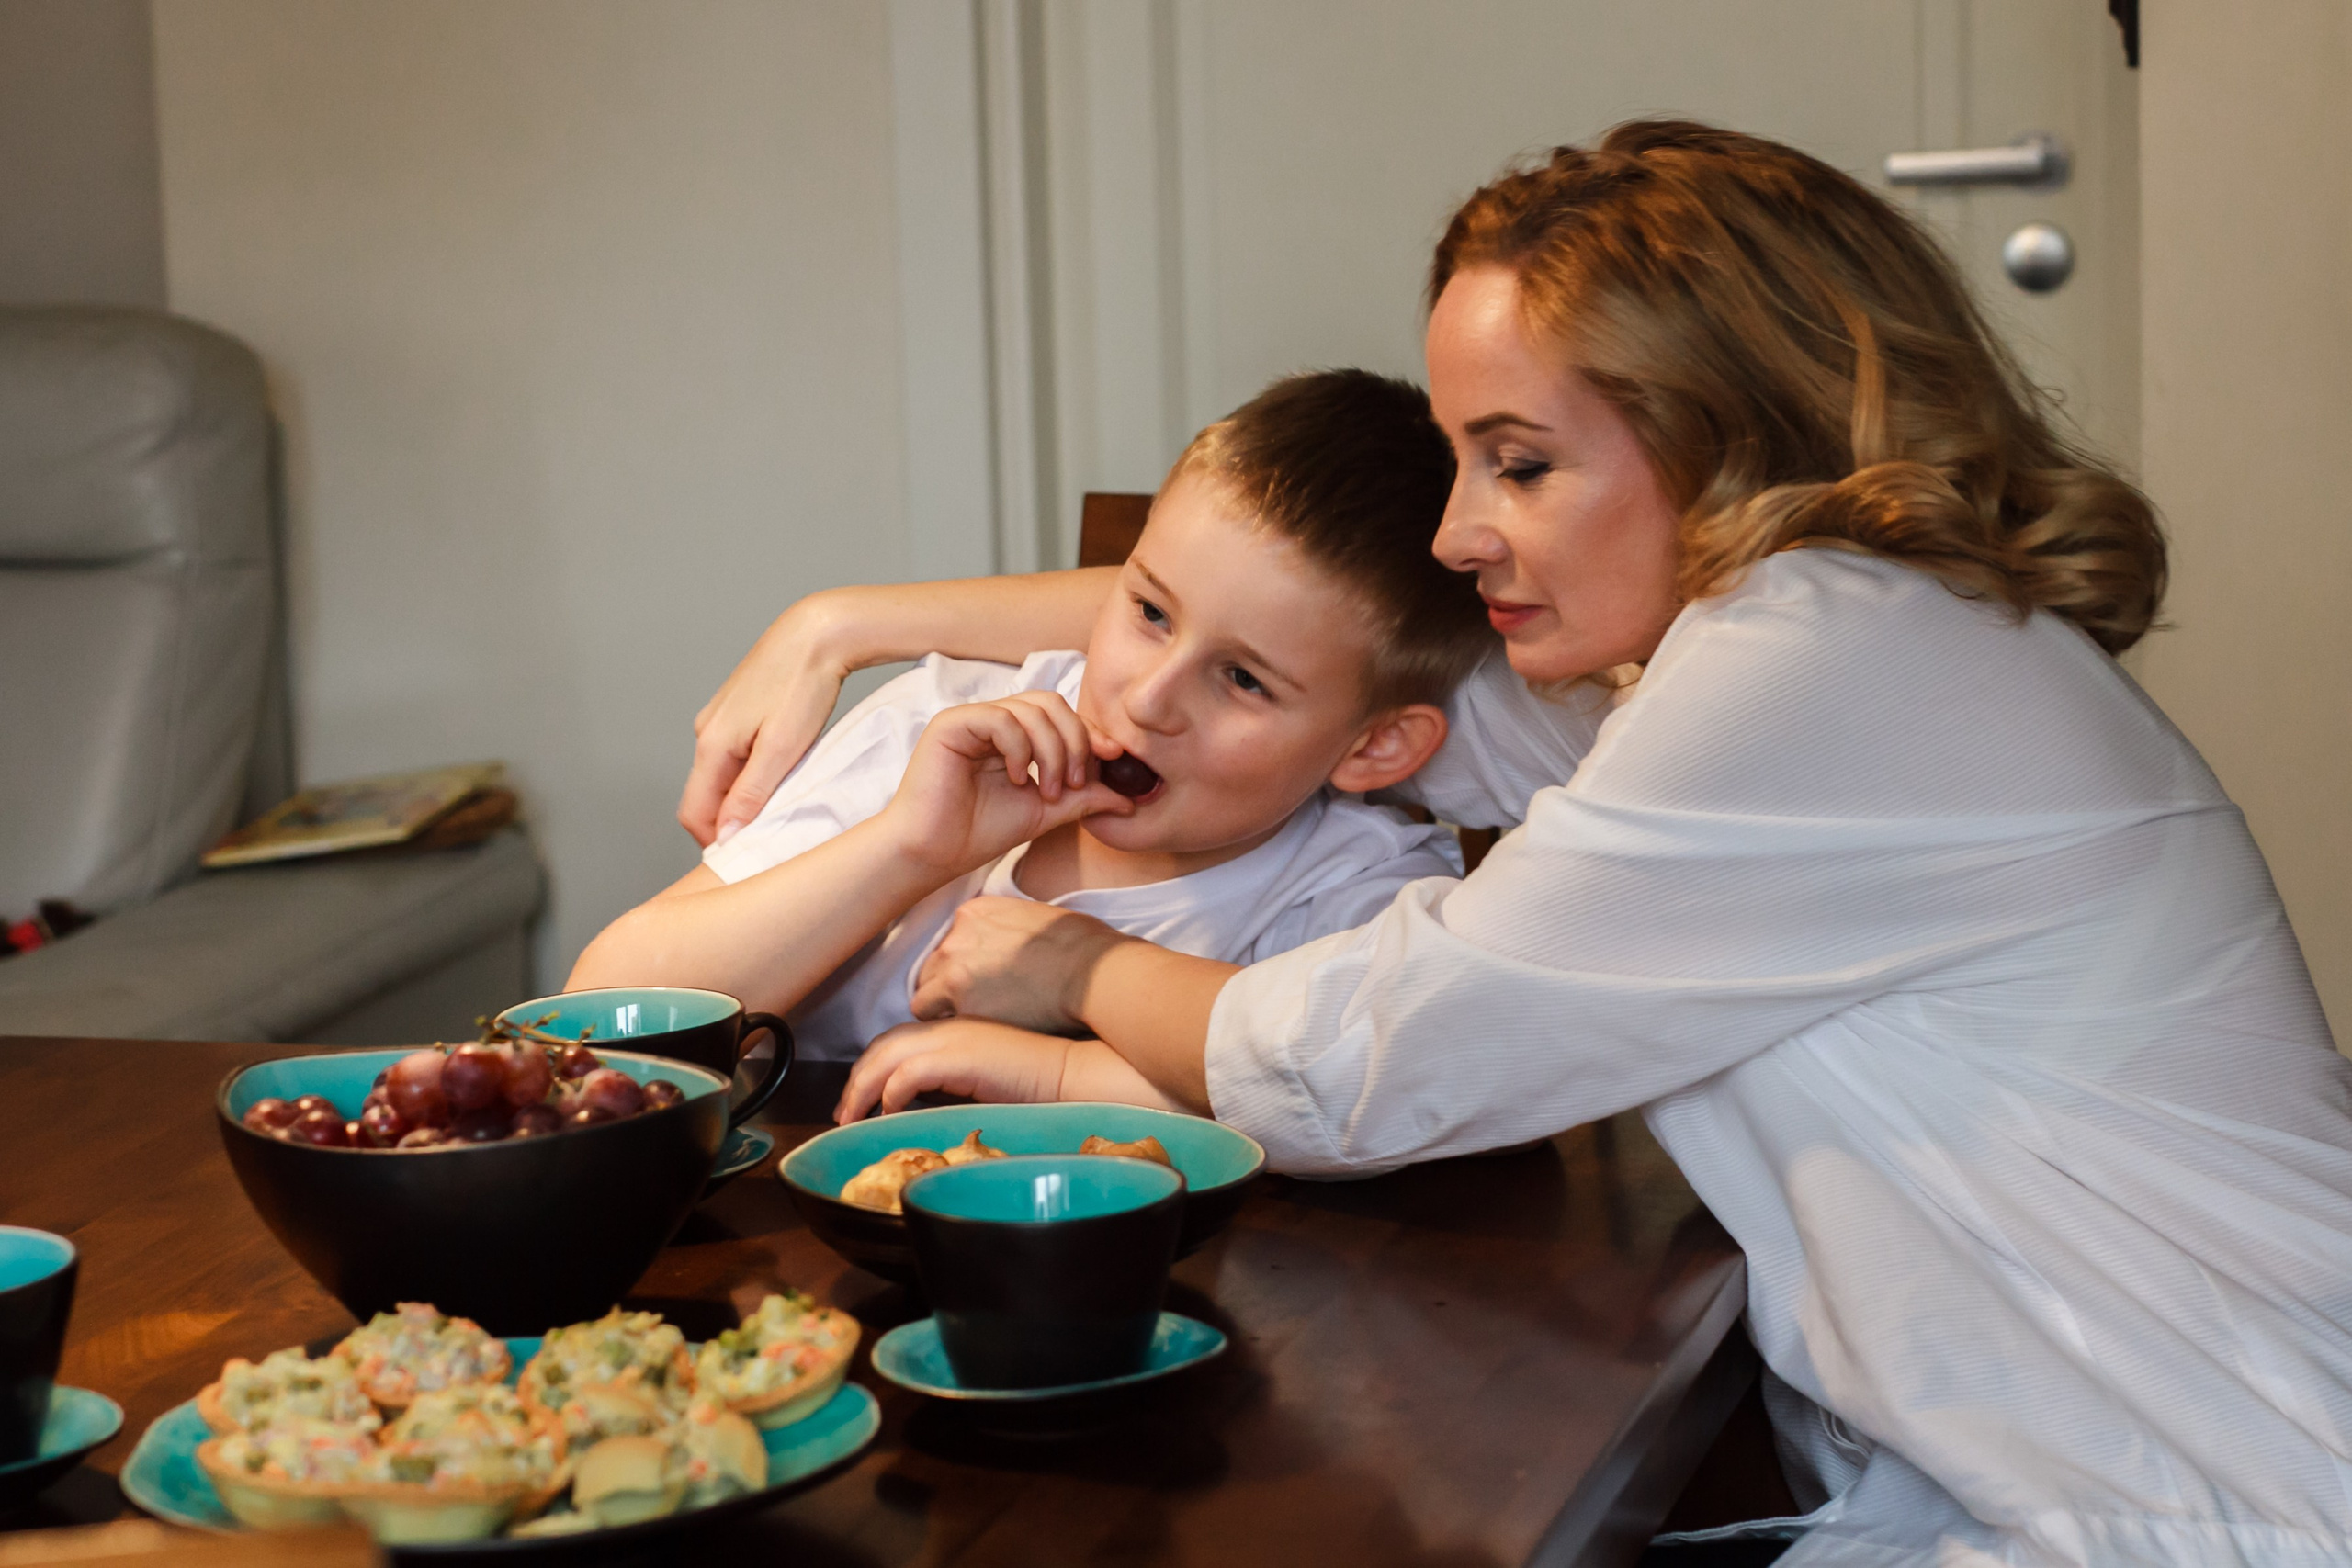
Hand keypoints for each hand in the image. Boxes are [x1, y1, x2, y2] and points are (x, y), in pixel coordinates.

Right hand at [679, 598, 846, 847]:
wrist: (819, 632)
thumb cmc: (805, 685)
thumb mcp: (782, 749)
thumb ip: (751, 795)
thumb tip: (725, 836)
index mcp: (711, 744)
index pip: (694, 815)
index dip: (716, 843)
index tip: (749, 855)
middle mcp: (706, 731)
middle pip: (706, 797)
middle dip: (730, 823)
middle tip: (772, 836)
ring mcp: (720, 719)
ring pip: (722, 777)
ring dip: (744, 799)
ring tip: (783, 805)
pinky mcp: (738, 710)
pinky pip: (735, 756)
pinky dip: (753, 774)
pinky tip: (783, 773)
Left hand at [836, 1018, 1073, 1121]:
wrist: (1071, 1075)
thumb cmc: (1037, 1085)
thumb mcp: (984, 1081)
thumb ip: (951, 1086)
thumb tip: (919, 1110)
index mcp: (954, 1031)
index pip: (896, 1042)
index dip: (871, 1069)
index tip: (859, 1101)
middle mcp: (947, 1030)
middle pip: (882, 1046)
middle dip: (855, 1080)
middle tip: (843, 1114)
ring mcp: (953, 1040)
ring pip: (886, 1057)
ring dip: (862, 1089)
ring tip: (852, 1118)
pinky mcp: (959, 1058)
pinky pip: (907, 1074)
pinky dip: (890, 1094)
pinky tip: (888, 1114)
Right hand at [883, 693, 1133, 877]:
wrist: (933, 854)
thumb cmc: (979, 832)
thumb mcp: (1046, 813)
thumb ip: (1083, 798)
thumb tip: (1129, 798)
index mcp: (1015, 737)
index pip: (1061, 716)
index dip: (1090, 732)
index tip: (1114, 757)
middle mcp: (994, 721)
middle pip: (1051, 703)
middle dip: (1074, 740)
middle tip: (1074, 782)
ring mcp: (972, 719)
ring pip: (1030, 709)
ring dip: (1052, 750)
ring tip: (1048, 790)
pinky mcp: (951, 725)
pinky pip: (1000, 718)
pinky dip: (1019, 748)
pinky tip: (1018, 778)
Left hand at [910, 896, 1130, 1031]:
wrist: (1094, 974)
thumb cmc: (1081, 946)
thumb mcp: (1036, 915)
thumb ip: (1005, 927)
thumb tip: (1007, 941)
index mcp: (974, 912)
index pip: (949, 942)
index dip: (962, 965)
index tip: (981, 980)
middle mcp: (957, 938)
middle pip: (931, 968)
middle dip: (946, 987)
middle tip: (977, 1007)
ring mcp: (955, 972)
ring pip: (924, 998)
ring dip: (943, 1011)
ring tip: (973, 1026)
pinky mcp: (962, 1006)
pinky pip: (936, 1023)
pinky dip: (950, 1031)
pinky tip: (974, 1038)